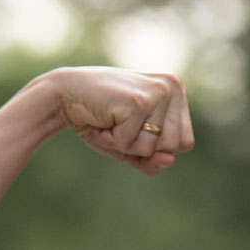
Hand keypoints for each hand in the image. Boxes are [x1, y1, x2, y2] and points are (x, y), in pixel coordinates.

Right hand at [41, 67, 193, 174]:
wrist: (65, 94)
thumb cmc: (100, 119)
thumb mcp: (130, 144)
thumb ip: (151, 159)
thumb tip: (169, 162)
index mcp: (176, 92)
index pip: (184, 143)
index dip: (156, 147)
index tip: (133, 126)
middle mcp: (172, 87)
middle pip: (174, 148)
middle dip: (142, 148)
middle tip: (121, 125)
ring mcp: (157, 93)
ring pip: (153, 149)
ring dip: (126, 144)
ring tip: (112, 122)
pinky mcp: (139, 103)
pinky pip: (132, 145)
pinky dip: (112, 140)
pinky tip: (103, 119)